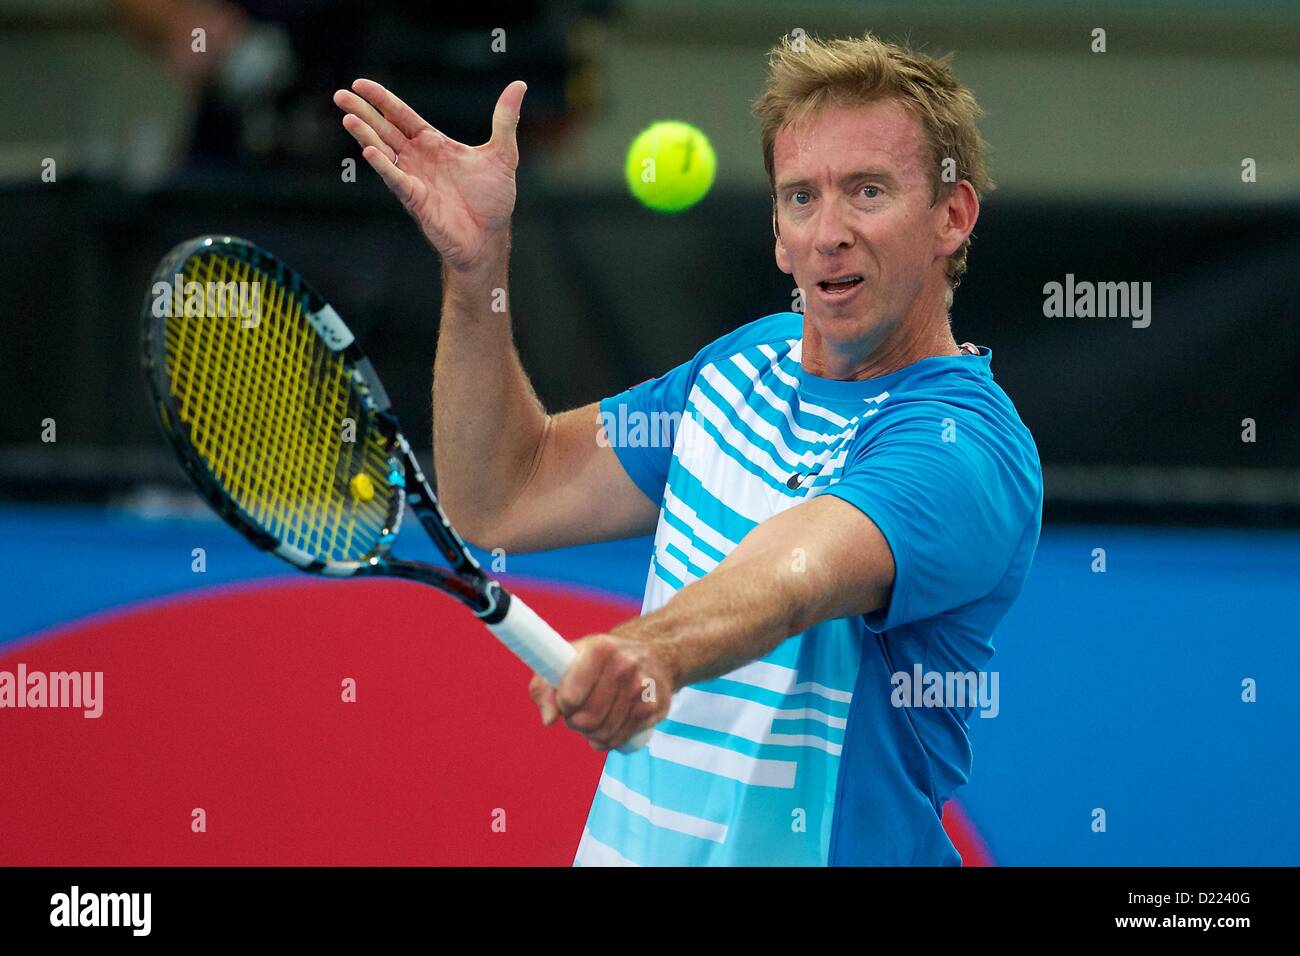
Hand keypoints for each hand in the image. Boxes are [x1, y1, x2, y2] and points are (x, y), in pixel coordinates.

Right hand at [333, 78, 525, 271]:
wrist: (490, 237)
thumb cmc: (493, 199)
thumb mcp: (503, 154)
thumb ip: (505, 120)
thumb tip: (519, 86)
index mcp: (434, 144)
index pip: (402, 116)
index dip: (383, 100)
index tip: (360, 84)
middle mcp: (418, 159)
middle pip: (385, 130)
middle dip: (364, 112)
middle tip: (340, 95)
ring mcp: (414, 179)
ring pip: (384, 152)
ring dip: (366, 135)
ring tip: (348, 118)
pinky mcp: (416, 200)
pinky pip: (396, 180)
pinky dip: (384, 166)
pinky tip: (370, 152)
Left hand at [529, 633, 672, 751]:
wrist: (651, 656)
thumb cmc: (600, 661)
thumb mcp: (569, 660)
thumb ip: (545, 687)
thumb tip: (548, 719)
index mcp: (600, 649)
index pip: (570, 696)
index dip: (563, 704)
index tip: (566, 699)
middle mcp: (625, 666)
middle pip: (588, 719)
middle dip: (576, 722)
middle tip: (577, 713)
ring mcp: (641, 689)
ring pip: (604, 733)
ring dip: (591, 733)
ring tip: (593, 719)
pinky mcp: (653, 708)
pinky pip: (620, 740)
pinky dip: (608, 741)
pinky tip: (607, 728)